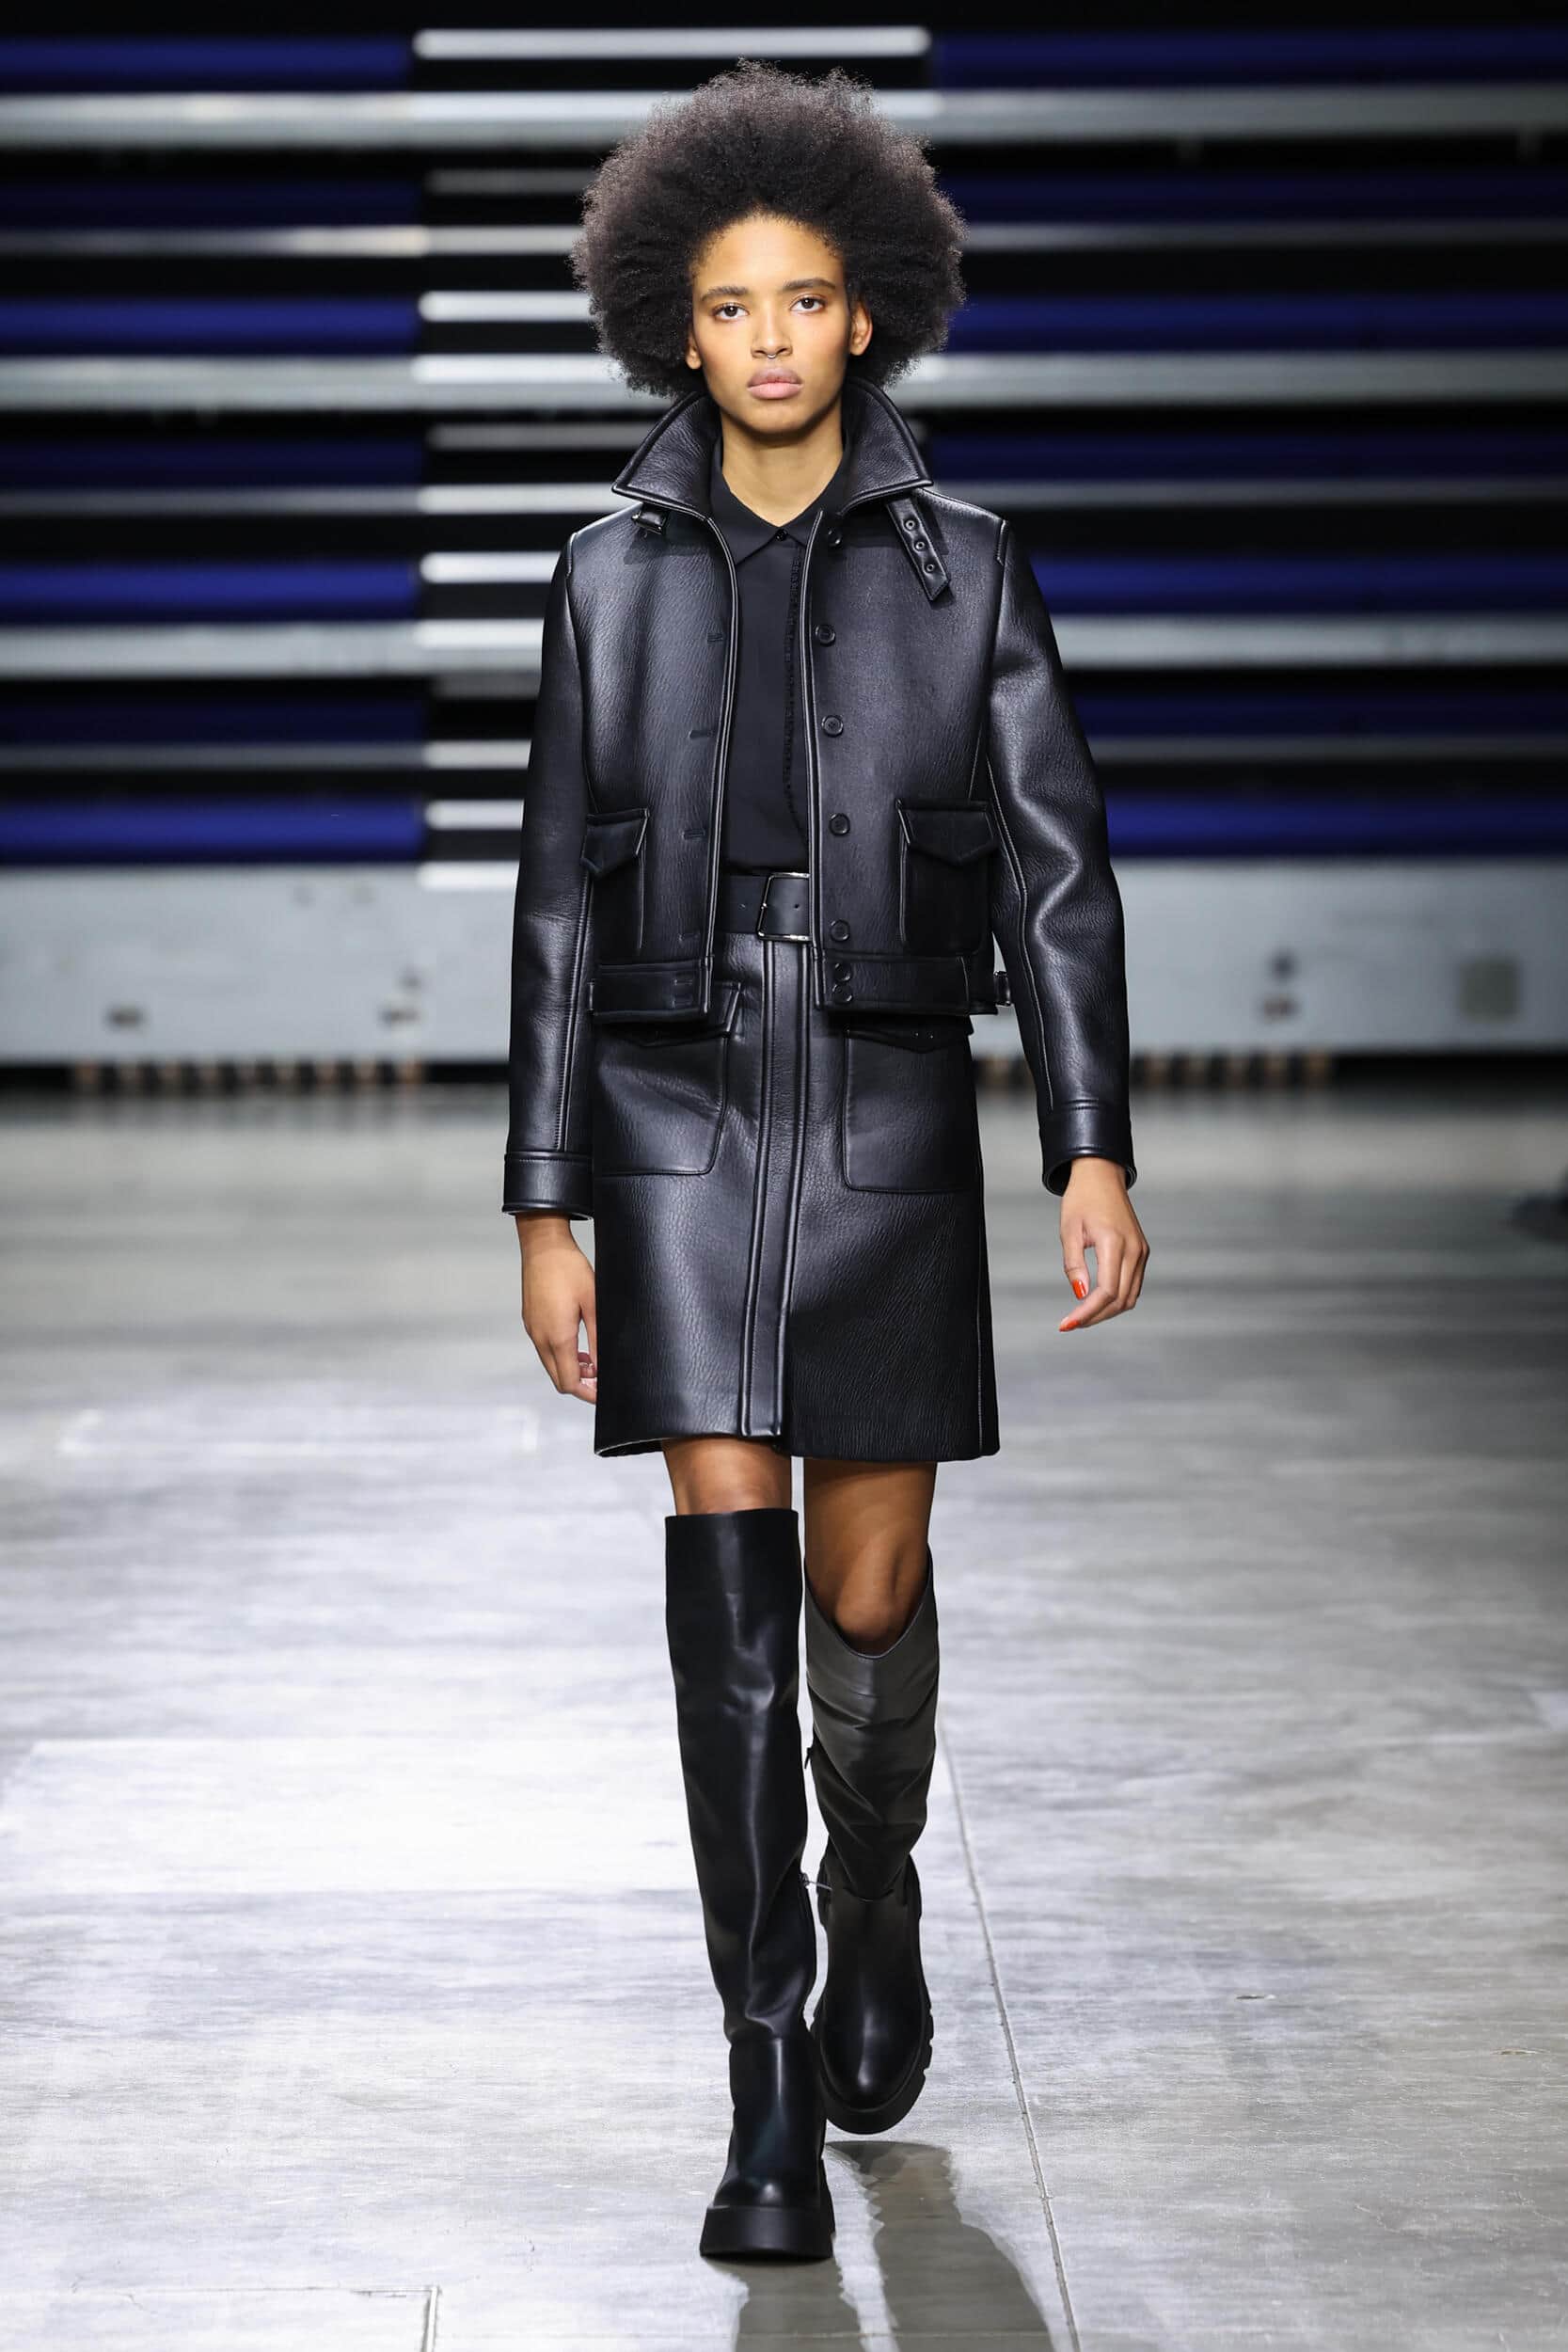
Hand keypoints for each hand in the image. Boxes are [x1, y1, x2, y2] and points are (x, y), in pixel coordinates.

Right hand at [515, 1212, 597, 1400]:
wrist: (543, 1245)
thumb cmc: (570, 1269)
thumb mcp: (594, 1304)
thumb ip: (598, 1339)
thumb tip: (603, 1366)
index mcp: (557, 1336)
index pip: (569, 1382)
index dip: (588, 1393)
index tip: (604, 1393)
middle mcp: (540, 1337)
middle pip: (558, 1379)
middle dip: (581, 1385)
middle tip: (601, 1379)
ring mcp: (532, 1330)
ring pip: (551, 1365)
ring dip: (570, 1369)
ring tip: (592, 1360)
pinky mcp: (530, 1321)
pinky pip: (544, 1349)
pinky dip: (561, 1355)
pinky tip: (577, 1344)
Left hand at [1057, 1159, 1147, 1330]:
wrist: (1101, 1176)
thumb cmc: (1081, 1199)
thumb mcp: (1069, 1230)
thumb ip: (1074, 1264)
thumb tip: (1080, 1294)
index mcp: (1115, 1242)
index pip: (1107, 1291)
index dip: (1087, 1312)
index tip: (1067, 1324)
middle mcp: (1134, 1249)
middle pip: (1121, 1299)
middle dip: (1096, 1317)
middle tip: (1071, 1323)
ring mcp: (1142, 1251)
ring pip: (1130, 1296)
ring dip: (1107, 1311)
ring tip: (1083, 1315)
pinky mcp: (1142, 1251)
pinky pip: (1133, 1285)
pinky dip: (1117, 1299)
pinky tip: (1098, 1301)